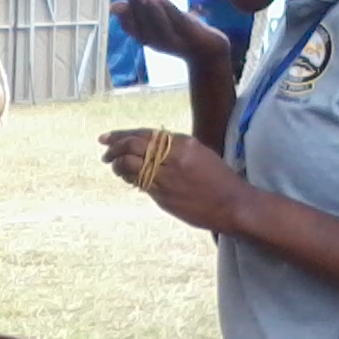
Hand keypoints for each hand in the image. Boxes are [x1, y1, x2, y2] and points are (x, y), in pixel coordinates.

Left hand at [99, 129, 250, 232]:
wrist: (233, 205)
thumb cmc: (219, 180)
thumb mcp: (199, 154)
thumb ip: (174, 149)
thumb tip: (147, 148)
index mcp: (183, 143)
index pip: (144, 134)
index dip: (122, 134)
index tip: (107, 137)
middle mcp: (173, 157)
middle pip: (133, 146)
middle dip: (114, 147)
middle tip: (105, 151)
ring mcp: (167, 176)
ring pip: (130, 164)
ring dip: (117, 164)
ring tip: (113, 165)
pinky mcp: (163, 194)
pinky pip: (138, 182)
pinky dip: (127, 177)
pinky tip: (126, 177)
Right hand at [112, 0, 228, 65]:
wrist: (207, 51)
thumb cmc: (179, 35)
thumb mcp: (157, 24)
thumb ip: (139, 13)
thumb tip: (114, 5)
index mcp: (148, 39)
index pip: (132, 30)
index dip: (124, 18)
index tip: (116, 5)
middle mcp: (158, 42)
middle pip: (144, 25)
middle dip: (135, 6)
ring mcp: (175, 40)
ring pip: (160, 25)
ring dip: (151, 9)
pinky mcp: (191, 33)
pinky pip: (178, 20)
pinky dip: (168, 10)